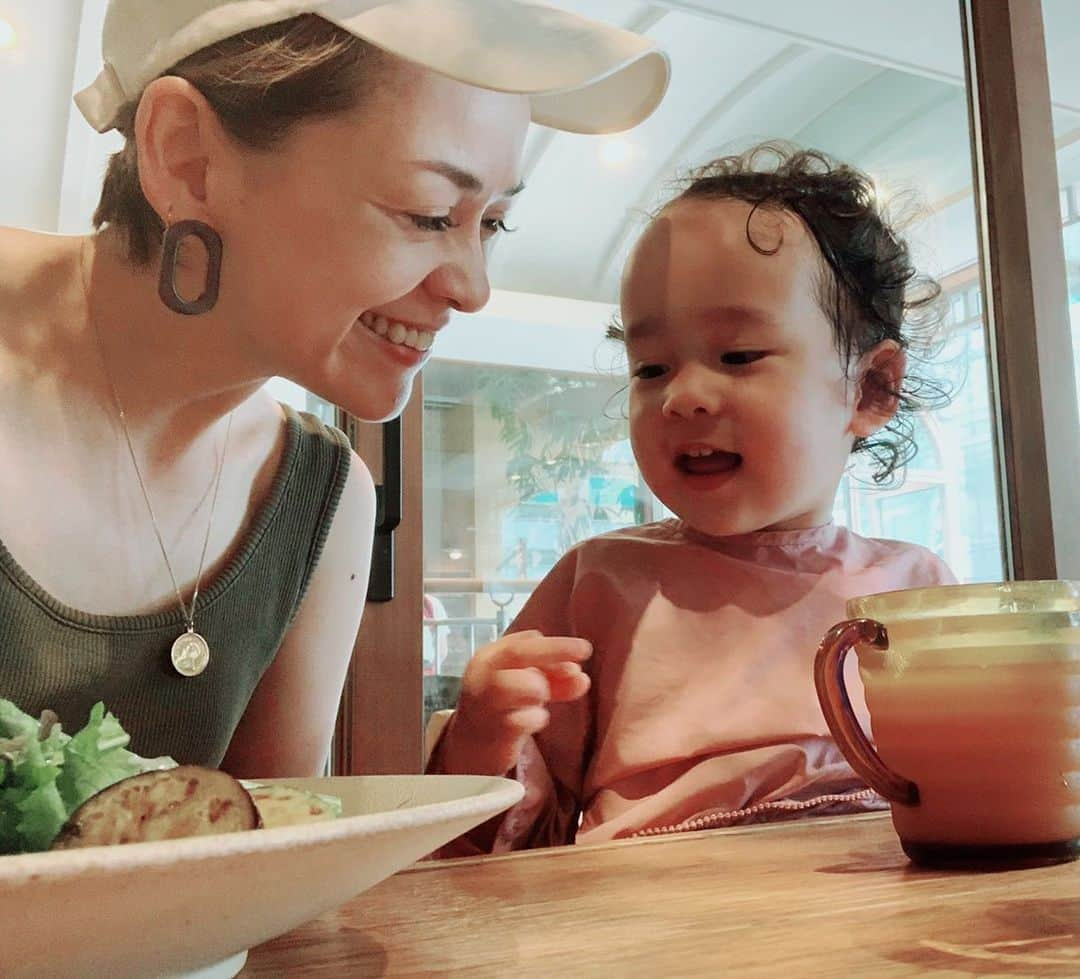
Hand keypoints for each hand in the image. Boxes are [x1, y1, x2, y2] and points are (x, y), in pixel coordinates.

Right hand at [437, 630, 591, 775]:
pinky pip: (525, 719)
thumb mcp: (525, 685)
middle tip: (586, 650)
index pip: (524, 641)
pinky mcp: (493, 729)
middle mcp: (482, 674)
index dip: (556, 645)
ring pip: (521, 683)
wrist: (474, 747)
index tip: (583, 652)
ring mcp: (485, 702)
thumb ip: (551, 677)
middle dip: (556, 649)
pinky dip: (536, 718)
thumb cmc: (502, 708)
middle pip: (519, 653)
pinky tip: (533, 722)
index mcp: (489, 657)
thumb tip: (580, 675)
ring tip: (539, 700)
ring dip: (540, 688)